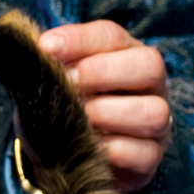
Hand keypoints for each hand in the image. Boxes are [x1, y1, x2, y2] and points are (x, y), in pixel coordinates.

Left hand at [36, 20, 170, 193]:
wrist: (66, 157)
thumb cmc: (64, 110)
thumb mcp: (54, 83)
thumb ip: (50, 64)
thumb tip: (37, 48)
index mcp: (126, 55)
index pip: (112, 36)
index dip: (79, 39)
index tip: (45, 47)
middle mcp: (150, 85)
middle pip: (149, 64)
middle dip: (102, 72)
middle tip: (67, 84)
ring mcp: (157, 122)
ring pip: (153, 111)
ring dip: (107, 113)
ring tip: (78, 119)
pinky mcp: (151, 157)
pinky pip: (142, 152)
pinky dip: (111, 149)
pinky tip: (88, 146)